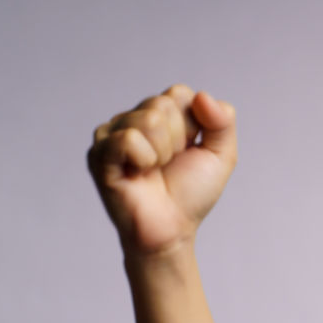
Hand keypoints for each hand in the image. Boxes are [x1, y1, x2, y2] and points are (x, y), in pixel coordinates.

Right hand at [86, 83, 237, 258]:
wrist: (171, 229)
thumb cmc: (191, 194)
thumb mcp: (221, 156)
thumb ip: (223, 122)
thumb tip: (202, 95)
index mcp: (161, 114)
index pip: (179, 93)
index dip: (192, 125)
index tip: (187, 150)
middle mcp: (134, 119)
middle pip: (163, 104)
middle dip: (177, 140)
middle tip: (168, 165)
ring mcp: (113, 134)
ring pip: (148, 120)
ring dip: (162, 153)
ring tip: (153, 171)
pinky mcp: (99, 153)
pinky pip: (128, 139)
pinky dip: (143, 160)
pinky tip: (138, 174)